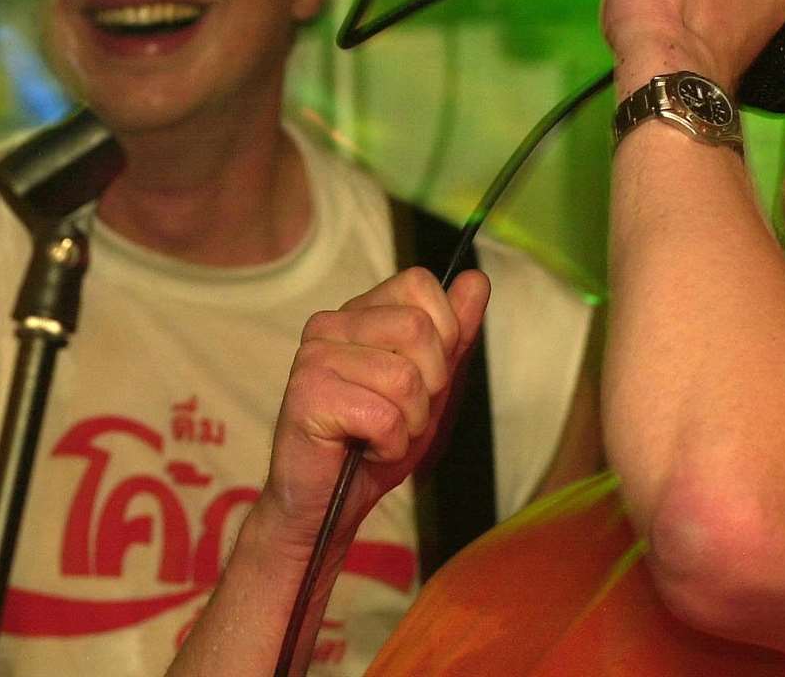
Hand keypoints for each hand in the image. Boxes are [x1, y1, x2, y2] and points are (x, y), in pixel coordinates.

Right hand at [256, 267, 490, 555]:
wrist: (328, 505)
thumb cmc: (375, 443)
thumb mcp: (430, 385)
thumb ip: (454, 333)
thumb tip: (476, 279)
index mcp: (358, 313)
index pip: (419, 283)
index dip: (442, 334)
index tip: (422, 376)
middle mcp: (330, 324)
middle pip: (418, 328)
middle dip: (429, 386)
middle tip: (399, 415)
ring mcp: (314, 357)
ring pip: (405, 377)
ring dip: (409, 423)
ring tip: (380, 436)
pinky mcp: (308, 396)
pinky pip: (384, 416)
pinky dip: (389, 445)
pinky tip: (365, 450)